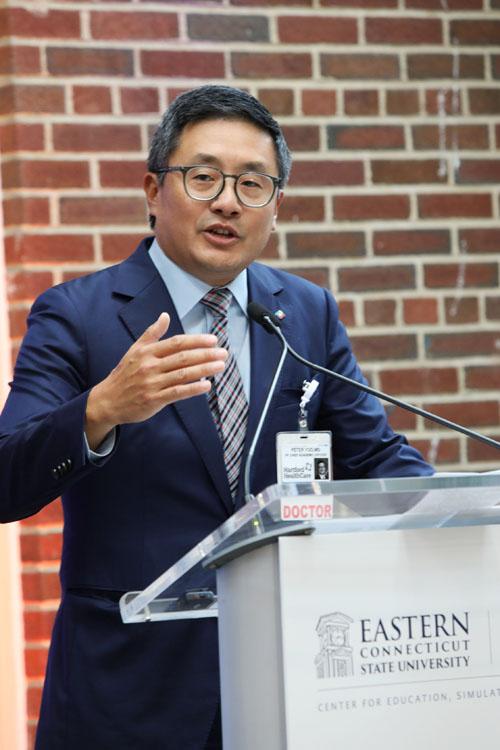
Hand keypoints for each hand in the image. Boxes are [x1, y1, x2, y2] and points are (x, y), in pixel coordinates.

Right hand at [85, 312, 226, 449]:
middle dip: (205, 354)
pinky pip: (177, 393)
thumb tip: (165, 315)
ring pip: (182, 374)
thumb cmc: (124, 374)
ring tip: (220, 367)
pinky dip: (193, 389)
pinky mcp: (153, 400)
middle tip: (223, 353)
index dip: (196, 340)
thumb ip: (152, 333)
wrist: (107, 400)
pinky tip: (207, 386)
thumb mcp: (135, 350)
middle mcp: (149, 366)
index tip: (213, 340)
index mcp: (146, 352)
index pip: (176, 342)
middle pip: (183, 358)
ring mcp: (151, 383)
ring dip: (204, 370)